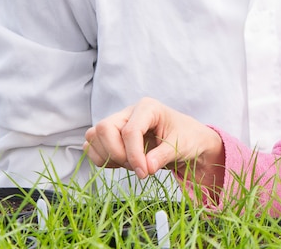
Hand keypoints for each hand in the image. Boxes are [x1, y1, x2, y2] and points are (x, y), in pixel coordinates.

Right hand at [83, 98, 224, 184]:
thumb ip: (162, 156)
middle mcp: (128, 112)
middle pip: (104, 129)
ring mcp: (117, 122)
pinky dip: (103, 159)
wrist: (187, 140)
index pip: (129, 130)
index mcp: (147, 108)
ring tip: (132, 164)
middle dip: (117, 153)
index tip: (144, 173)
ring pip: (94, 137)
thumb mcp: (181, 146)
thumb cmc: (187, 138)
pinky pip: (92, 147)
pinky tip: (123, 163)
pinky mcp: (111, 136)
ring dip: (109, 157)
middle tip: (137, 167)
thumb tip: (146, 167)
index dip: (133, 155)